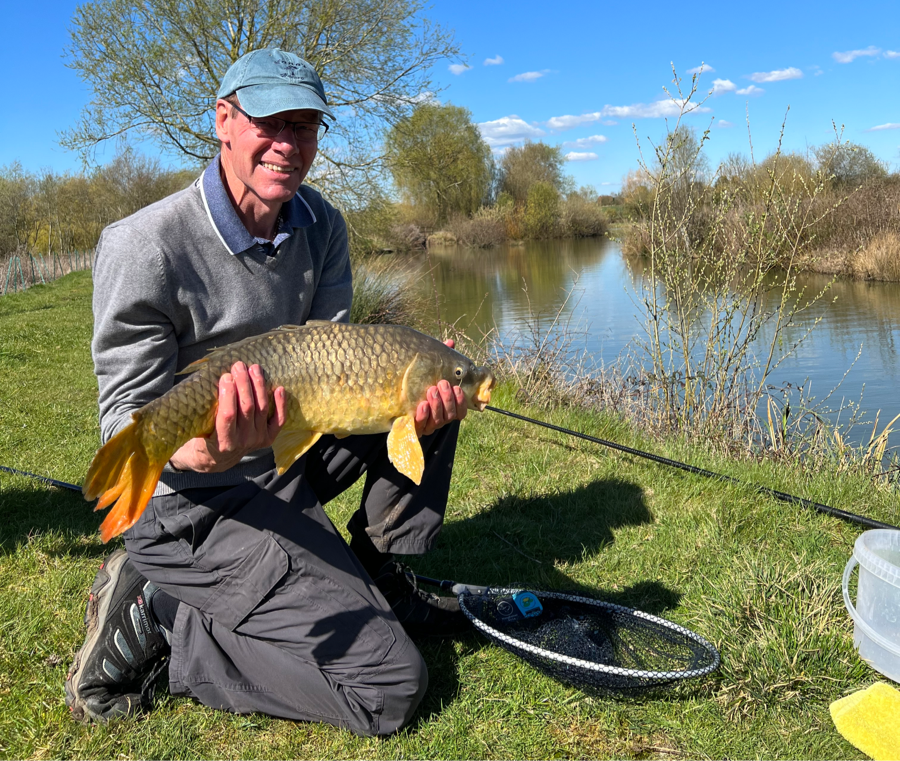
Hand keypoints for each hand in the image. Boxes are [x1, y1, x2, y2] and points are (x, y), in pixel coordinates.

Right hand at [169, 362, 286, 472]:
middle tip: (239, 366)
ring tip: (254, 368)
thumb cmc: (204, 436)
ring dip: (259, 386)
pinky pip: (279, 420)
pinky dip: (280, 404)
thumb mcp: (199, 428)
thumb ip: (206, 411)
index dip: (228, 394)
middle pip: (247, 408)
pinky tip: (279, 388)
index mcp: (223, 441)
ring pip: (262, 409)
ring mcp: (258, 440)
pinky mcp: (269, 438)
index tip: (225, 376)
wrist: (218, 457)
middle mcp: (243, 441)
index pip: (228, 415)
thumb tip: (212, 379)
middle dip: (243, 384)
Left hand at [414, 340, 467, 436]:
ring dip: (437, 406)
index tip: (456, 387)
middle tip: (442, 384)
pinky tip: (422, 404)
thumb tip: (450, 342)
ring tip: (431, 390)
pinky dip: (423, 415)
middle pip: (450, 415)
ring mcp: (427, 425)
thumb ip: (439, 360)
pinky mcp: (413, 429)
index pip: (460, 411)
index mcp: (446, 408)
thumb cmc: (414, 383)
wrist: (391, 400)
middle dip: (447, 400)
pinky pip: (421, 426)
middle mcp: (439, 419)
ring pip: (438, 421)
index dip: (461, 402)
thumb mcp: (427, 371)